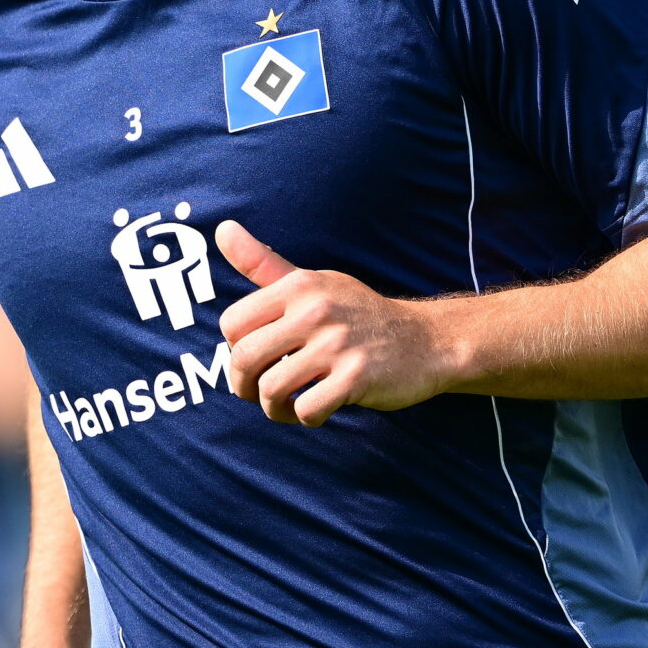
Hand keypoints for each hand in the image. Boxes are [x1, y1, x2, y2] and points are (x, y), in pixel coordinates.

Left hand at [215, 222, 454, 424]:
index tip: (255, 359)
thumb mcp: (313, 283)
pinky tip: (317, 410)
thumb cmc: (357, 314)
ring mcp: (337, 344)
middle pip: (244, 359)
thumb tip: (221, 229)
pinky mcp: (356, 377)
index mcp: (299, 286)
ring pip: (271, 389)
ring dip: (273, 408)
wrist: (425, 340)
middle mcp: (316, 310)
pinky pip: (306, 409)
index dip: (235, 349)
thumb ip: (263, 264)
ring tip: (287, 405)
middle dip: (244, 385)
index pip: (232, 323)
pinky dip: (305, 418)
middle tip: (259, 392)